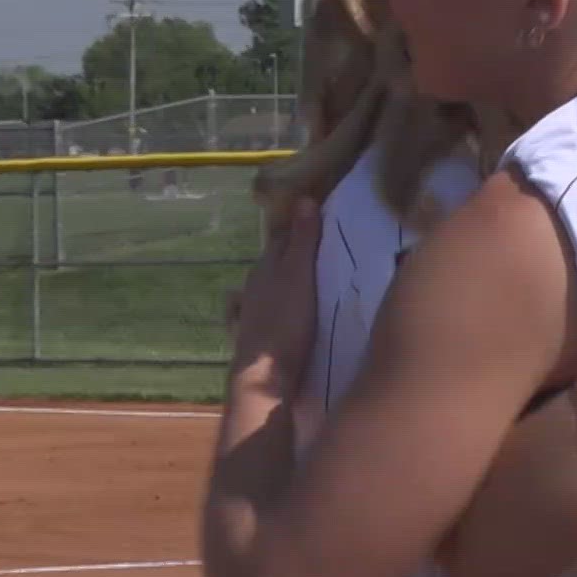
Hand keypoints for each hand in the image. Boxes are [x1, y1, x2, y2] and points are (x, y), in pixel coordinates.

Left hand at [228, 197, 321, 399]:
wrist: (265, 377)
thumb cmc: (285, 322)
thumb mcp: (299, 275)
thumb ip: (303, 240)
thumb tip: (305, 199)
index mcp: (266, 266)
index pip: (281, 237)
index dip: (298, 225)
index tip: (319, 216)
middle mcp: (255, 285)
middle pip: (275, 261)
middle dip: (293, 251)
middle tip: (322, 246)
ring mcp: (253, 311)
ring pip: (271, 285)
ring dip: (287, 279)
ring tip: (311, 277)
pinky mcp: (258, 334)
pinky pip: (271, 309)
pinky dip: (281, 303)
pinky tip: (289, 309)